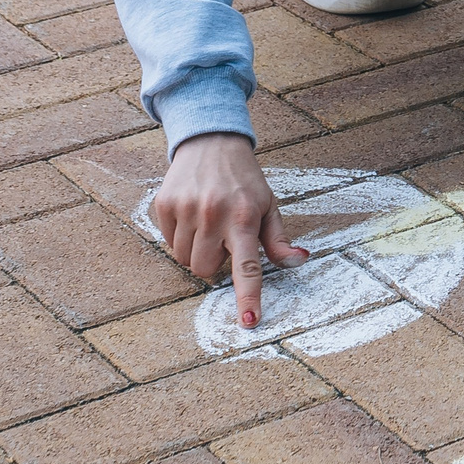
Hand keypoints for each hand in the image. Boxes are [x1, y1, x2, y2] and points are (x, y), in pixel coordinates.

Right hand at [152, 132, 308, 329]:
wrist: (211, 142)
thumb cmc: (244, 180)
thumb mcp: (267, 205)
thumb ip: (279, 239)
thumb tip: (299, 260)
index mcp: (244, 218)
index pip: (248, 267)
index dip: (248, 297)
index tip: (249, 322)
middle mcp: (213, 214)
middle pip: (207, 270)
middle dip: (215, 262)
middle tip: (224, 237)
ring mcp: (186, 209)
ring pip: (185, 260)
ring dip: (196, 251)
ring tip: (208, 225)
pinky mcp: (164, 205)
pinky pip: (168, 243)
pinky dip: (180, 237)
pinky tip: (191, 216)